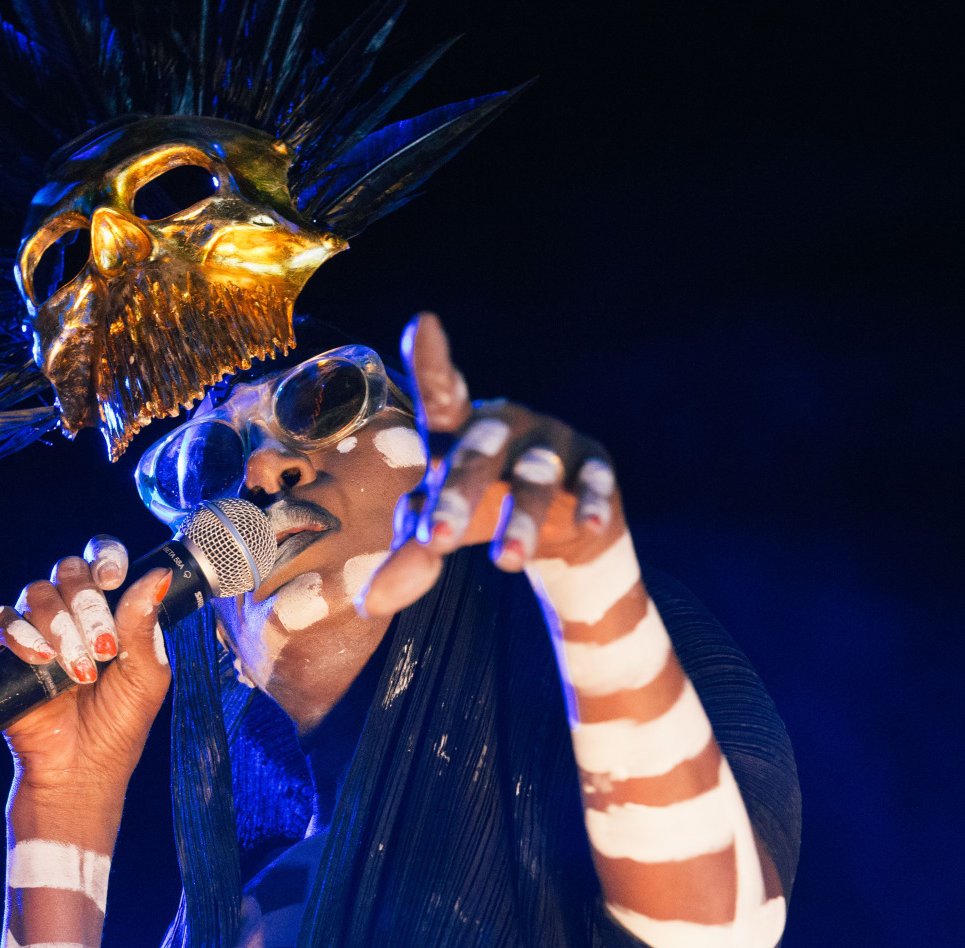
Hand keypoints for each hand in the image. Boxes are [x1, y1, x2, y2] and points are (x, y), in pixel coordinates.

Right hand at [0, 536, 172, 795]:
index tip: (112, 578)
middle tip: (104, 647)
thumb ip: (144, 624)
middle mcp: (71, 614)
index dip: (105, 558)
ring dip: (60, 627)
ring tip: (78, 670)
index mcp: (110, 612)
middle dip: (87, 604)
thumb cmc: (119, 725)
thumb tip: (160, 576)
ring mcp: (37, 631)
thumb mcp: (145, 675)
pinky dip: (21, 636)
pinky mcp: (4, 654)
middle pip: (68, 571)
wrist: (80, 770)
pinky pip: (2, 622)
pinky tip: (41, 661)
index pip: (102, 562)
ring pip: (37, 593)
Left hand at [358, 313, 622, 616]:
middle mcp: (503, 424)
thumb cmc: (482, 509)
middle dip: (456, 495)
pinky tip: (590, 528)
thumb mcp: (443, 529)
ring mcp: (551, 440)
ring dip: (519, 520)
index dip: (433, 359)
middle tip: (436, 541)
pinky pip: (595, 481)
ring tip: (506, 563)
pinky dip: (591, 505)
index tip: (423, 324)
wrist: (563, 522)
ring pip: (533, 477)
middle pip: (476, 453)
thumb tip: (369, 606)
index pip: (440, 391)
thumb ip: (410, 559)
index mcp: (457, 429)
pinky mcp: (594, 462)